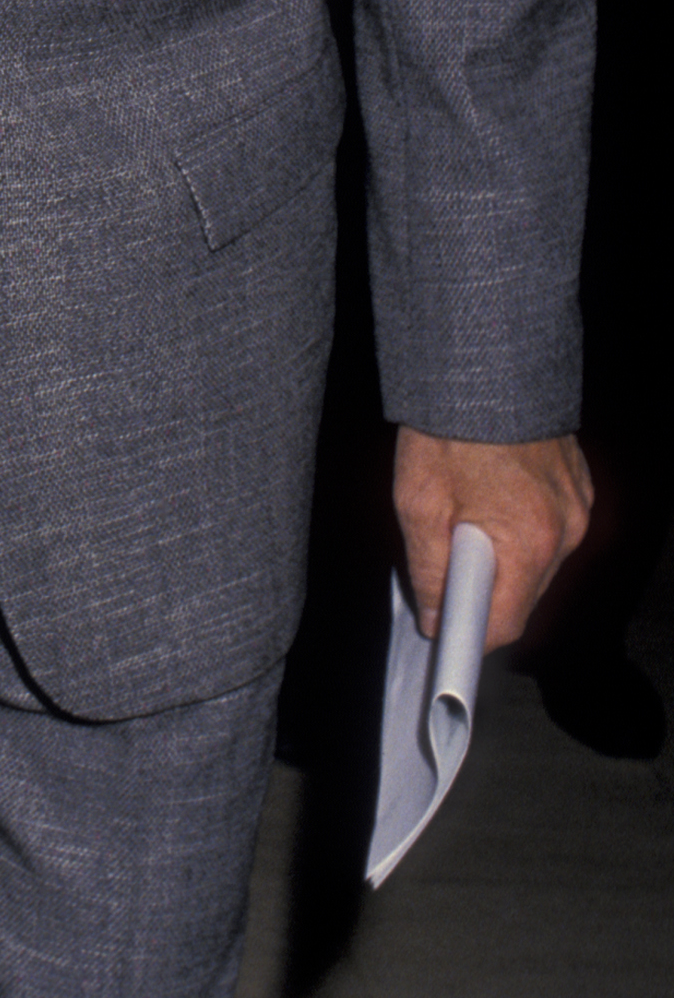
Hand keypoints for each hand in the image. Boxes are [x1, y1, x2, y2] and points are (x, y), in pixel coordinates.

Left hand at [394, 426, 591, 649]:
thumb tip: (433, 617)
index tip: (443, 637)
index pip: (504, 624)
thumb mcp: (418, 502)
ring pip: (536, 562)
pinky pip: (549, 528)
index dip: (469, 636)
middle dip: (482, 591)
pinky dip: (519, 527)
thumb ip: (428, 570)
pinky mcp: (579, 486)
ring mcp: (578, 506)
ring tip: (462, 517)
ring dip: (501, 556)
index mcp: (528, 541)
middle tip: (439, 565)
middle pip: (523, 595)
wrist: (485, 360)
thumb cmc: (447, 427)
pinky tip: (488, 497)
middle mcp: (565, 530)